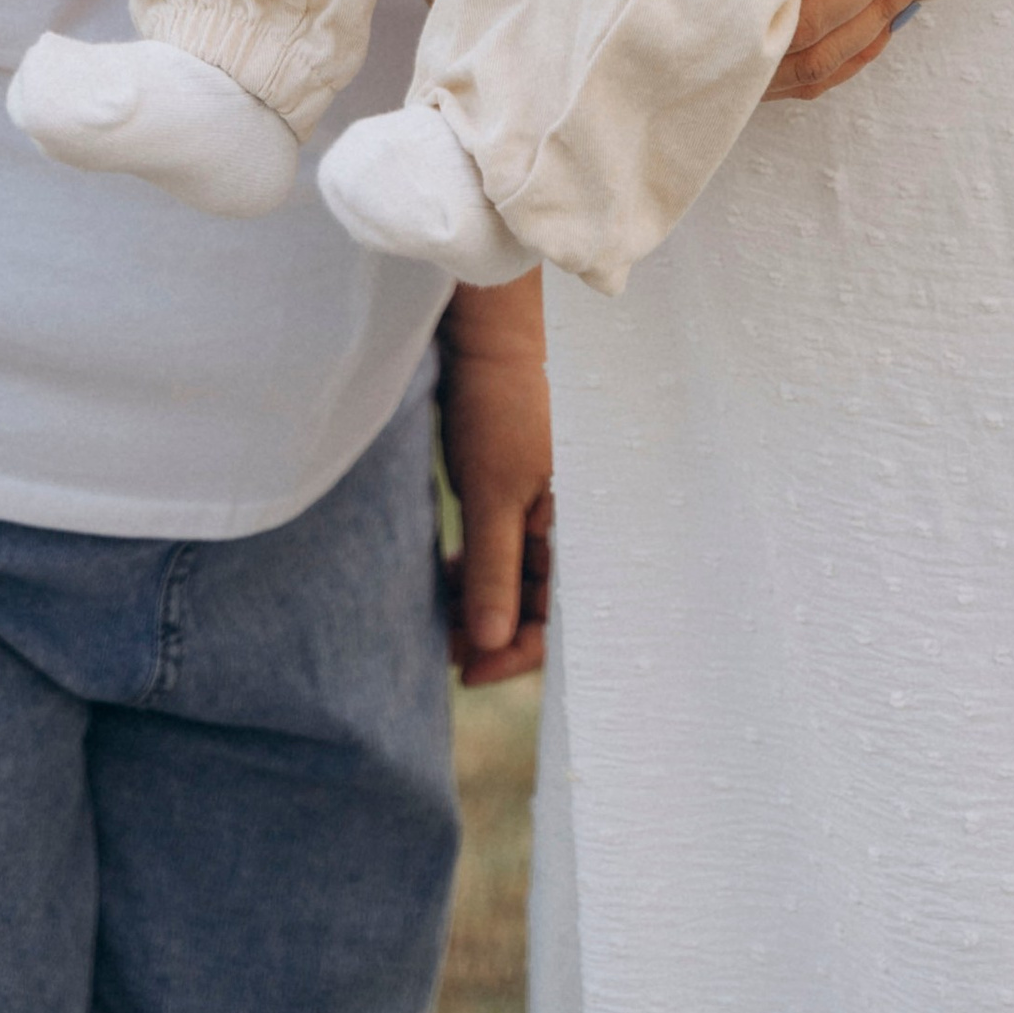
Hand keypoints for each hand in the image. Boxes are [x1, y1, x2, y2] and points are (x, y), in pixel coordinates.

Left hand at [438, 274, 552, 683]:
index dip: (513, 652)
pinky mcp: (512, 492)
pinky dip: (473, 571)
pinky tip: (444, 579)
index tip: (465, 671)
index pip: (555, 618)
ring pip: (512, 579)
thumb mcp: (494, 495)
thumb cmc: (500, 411)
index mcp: (577, 530)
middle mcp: (565, 525)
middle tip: (441, 647)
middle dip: (490, 632)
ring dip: (478, 603)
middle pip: (534, 604)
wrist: (488, 341)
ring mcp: (538, 508)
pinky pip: (499, 551)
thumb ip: (494, 572)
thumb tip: (488, 646)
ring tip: (436, 619)